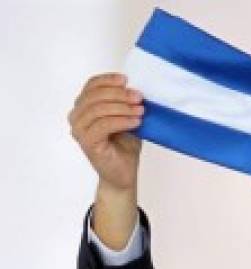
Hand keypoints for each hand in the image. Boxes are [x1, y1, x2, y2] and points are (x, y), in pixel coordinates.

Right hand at [68, 73, 143, 193]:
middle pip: (94, 96)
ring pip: (97, 110)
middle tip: (138, 96)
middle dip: (118, 94)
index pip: (91, 86)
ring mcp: (79, 130)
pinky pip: (102, 125)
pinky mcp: (87, 142)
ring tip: (140, 110)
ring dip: (122, 107)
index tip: (126, 79)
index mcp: (84, 107)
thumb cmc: (124, 146)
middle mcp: (77, 117)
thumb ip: (125, 104)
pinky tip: (136, 122)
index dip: (107, 80)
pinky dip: (121, 121)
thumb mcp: (127, 118)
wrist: (123, 173)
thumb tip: (135, 89)